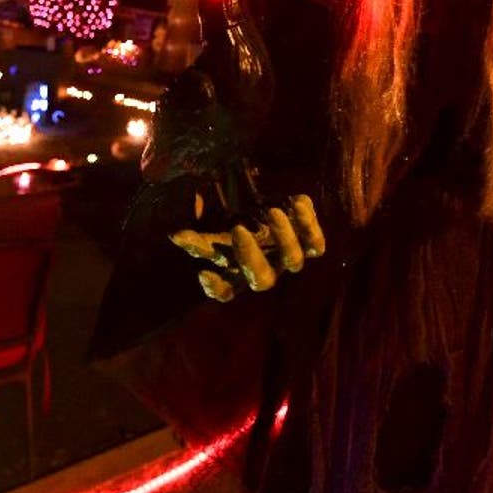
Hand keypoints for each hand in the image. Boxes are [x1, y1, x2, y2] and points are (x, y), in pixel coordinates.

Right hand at [168, 194, 326, 300]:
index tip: (203, 274)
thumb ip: (198, 238)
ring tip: (271, 211)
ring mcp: (289, 258)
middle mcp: (267, 270)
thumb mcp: (215, 231)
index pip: (226, 291)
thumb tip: (175, 236)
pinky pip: (316, 243)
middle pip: (262, 280)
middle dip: (250, 256)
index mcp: (239, 272)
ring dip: (284, 236)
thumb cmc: (237, 224)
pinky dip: (308, 223)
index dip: (216, 287)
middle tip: (237, 229)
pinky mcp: (309, 243)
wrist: (270, 211)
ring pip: (294, 260)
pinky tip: (296, 201)